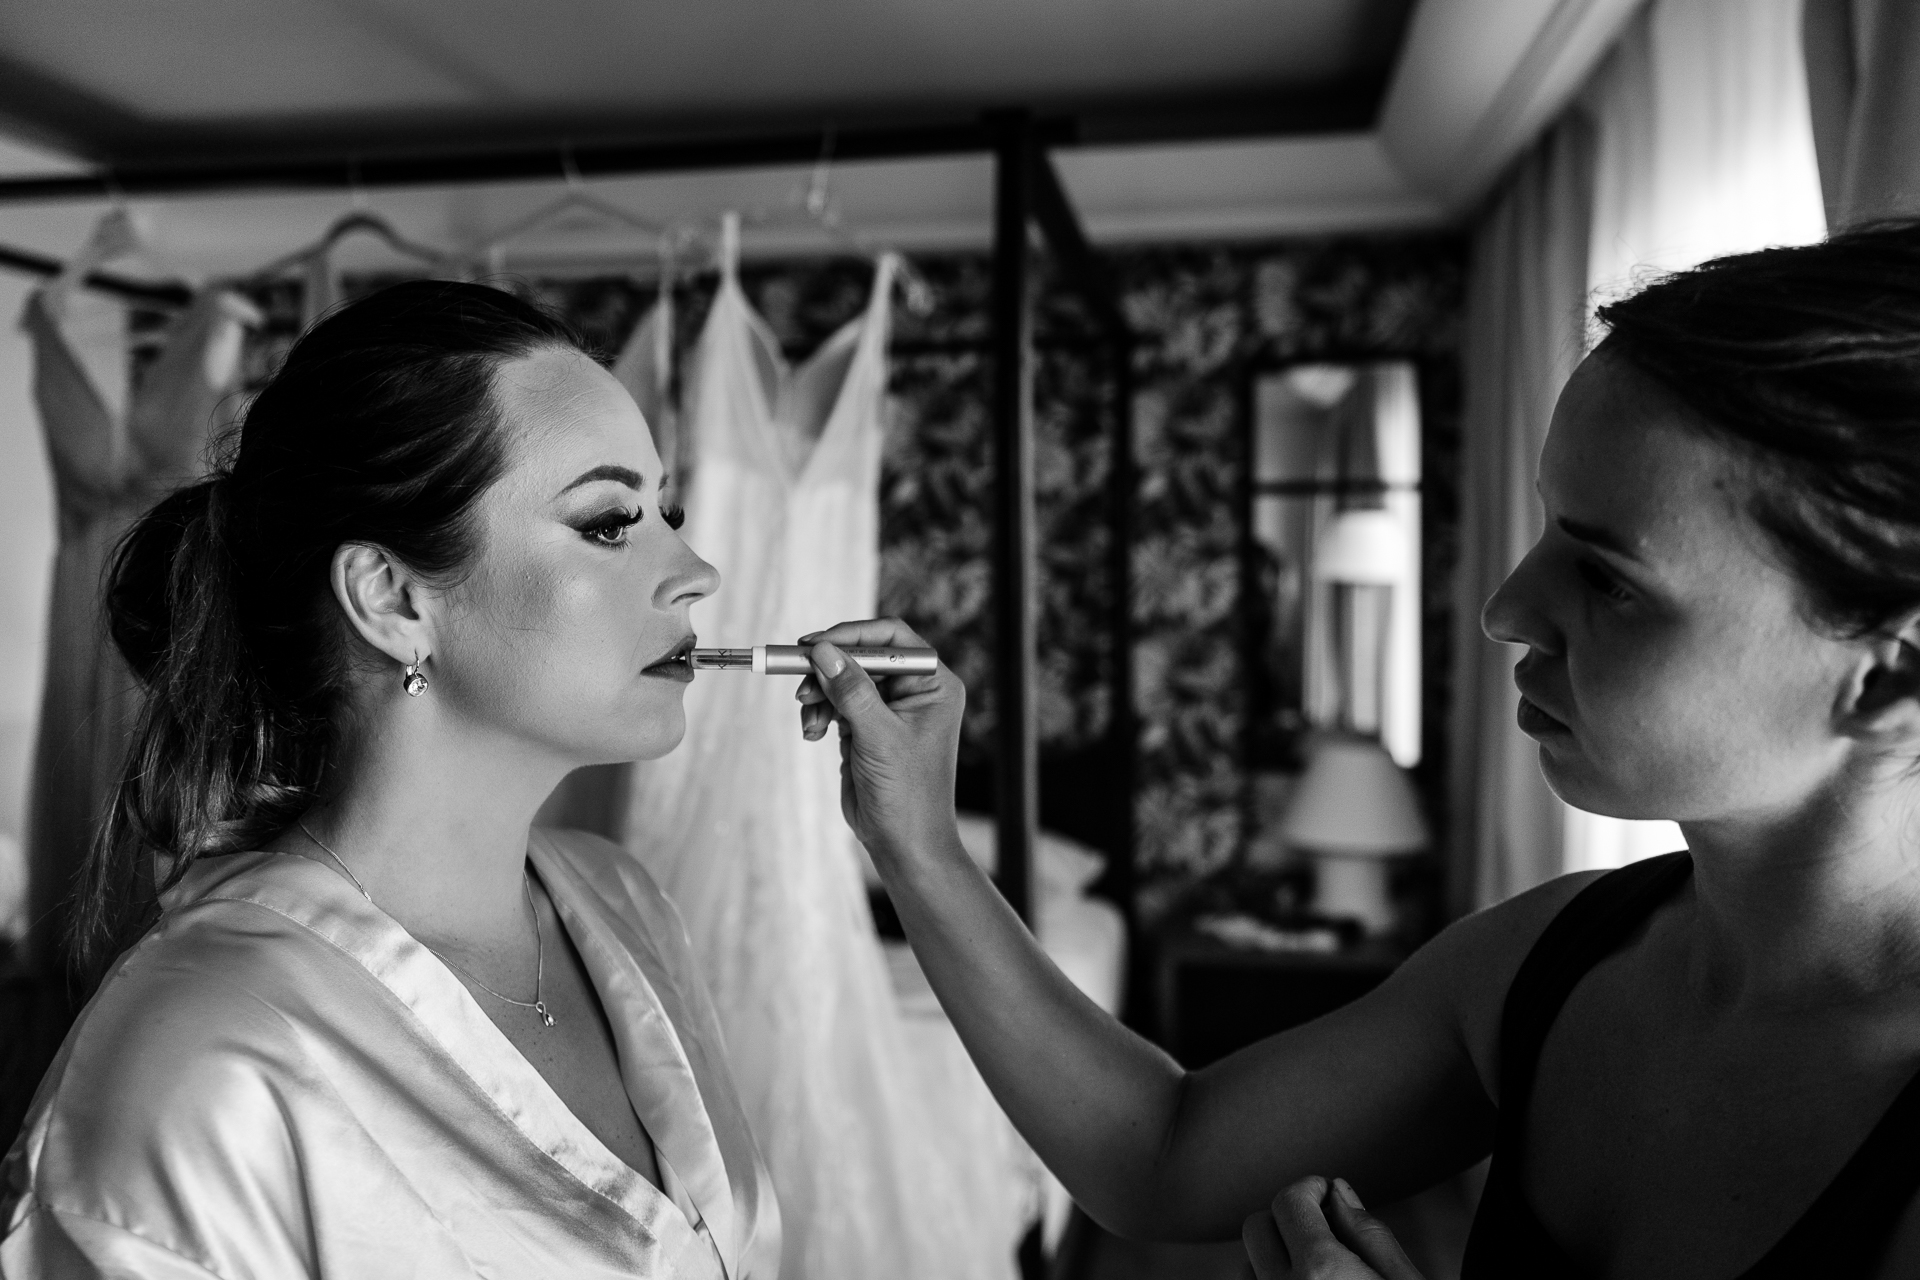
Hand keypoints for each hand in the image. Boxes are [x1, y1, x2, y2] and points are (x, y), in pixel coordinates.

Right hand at [793, 618, 965, 862]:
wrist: (902, 842)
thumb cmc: (907, 792)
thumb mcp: (878, 736)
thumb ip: (851, 690)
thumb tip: (822, 649)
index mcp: (932, 684)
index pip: (891, 638)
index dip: (851, 635)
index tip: (814, 644)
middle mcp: (913, 691)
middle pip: (861, 656)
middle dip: (828, 670)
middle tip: (799, 682)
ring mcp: (888, 709)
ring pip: (842, 679)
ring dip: (819, 695)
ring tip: (810, 721)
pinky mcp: (866, 728)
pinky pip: (835, 704)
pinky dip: (819, 713)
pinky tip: (812, 734)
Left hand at [1242, 1177, 1423, 1279]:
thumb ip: (1370, 1232)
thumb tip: (1337, 1189)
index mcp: (1321, 1270)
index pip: (1288, 1201)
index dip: (1309, 1188)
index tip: (1325, 1192)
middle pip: (1257, 1227)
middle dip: (1287, 1218)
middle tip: (1321, 1226)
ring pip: (1248, 1264)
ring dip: (1276, 1257)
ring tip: (1316, 1268)